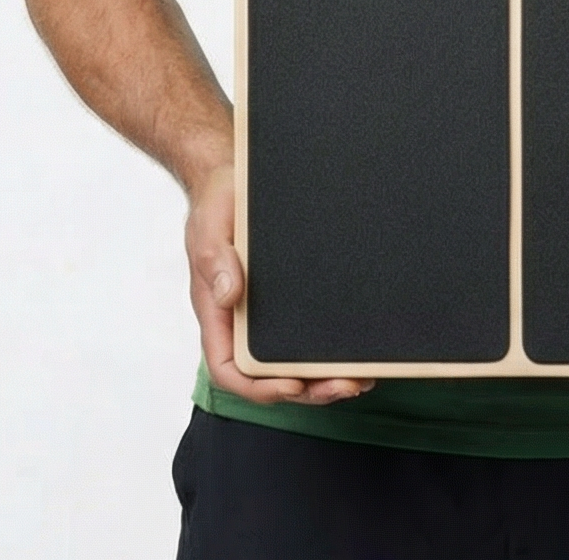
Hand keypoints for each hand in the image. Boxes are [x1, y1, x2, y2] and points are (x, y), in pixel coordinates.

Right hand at [185, 165, 373, 405]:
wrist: (231, 178)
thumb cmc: (215, 206)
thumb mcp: (208, 229)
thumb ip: (216, 261)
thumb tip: (228, 295)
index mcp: (217, 314)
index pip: (228, 368)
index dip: (259, 387)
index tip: (292, 384)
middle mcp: (241, 320)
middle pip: (269, 375)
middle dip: (306, 389)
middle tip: (344, 385)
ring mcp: (265, 313)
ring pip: (291, 361)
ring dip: (322, 377)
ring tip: (359, 379)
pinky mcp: (289, 296)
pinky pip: (306, 332)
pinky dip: (329, 350)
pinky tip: (356, 352)